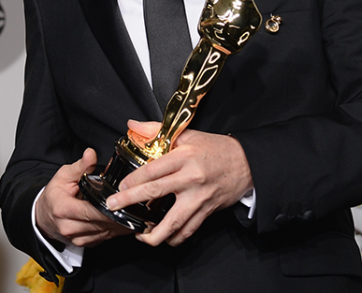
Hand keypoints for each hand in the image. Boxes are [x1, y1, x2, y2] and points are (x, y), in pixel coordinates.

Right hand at [36, 148, 130, 247]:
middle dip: (118, 214)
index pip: (90, 211)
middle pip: (101, 223)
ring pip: (106, 232)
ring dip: (120, 223)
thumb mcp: (64, 175)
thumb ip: (81, 166)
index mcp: (63, 209)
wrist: (43, 217)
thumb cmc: (54, 195)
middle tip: (132, 203)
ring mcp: (78, 238)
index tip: (123, 200)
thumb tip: (91, 154)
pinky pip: (105, 237)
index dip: (109, 207)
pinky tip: (121, 219)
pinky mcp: (85, 244)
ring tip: (129, 209)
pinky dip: (115, 229)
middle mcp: (69, 227)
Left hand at [106, 121, 252, 247]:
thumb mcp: (186, 134)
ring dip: (154, 233)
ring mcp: (199, 197)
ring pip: (174, 221)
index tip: (120, 186)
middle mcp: (190, 178)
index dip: (133, 179)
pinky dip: (175, 238)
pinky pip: (189, 230)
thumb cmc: (215, 148)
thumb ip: (156, 129)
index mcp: (183, 157)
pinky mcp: (207, 211)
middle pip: (156, 192)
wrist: (246, 162)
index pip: (152, 169)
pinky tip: (163, 237)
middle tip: (114, 206)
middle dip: (131, 200)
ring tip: (139, 235)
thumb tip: (132, 124)